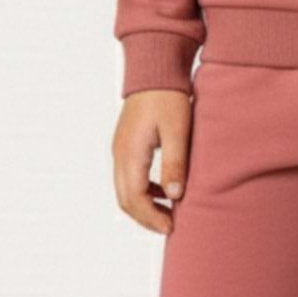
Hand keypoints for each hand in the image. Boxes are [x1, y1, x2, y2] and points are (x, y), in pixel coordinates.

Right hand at [113, 87, 193, 233]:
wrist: (154, 70)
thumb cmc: (168, 97)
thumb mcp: (177, 130)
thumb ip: (175, 163)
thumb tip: (174, 196)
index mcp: (130, 154)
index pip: (135, 198)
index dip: (152, 218)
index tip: (172, 227)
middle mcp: (120, 155)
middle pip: (125, 200)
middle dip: (146, 218)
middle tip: (170, 226)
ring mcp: (120, 150)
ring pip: (124, 190)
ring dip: (143, 206)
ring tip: (168, 212)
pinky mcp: (125, 146)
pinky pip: (128, 178)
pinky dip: (143, 191)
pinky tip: (164, 191)